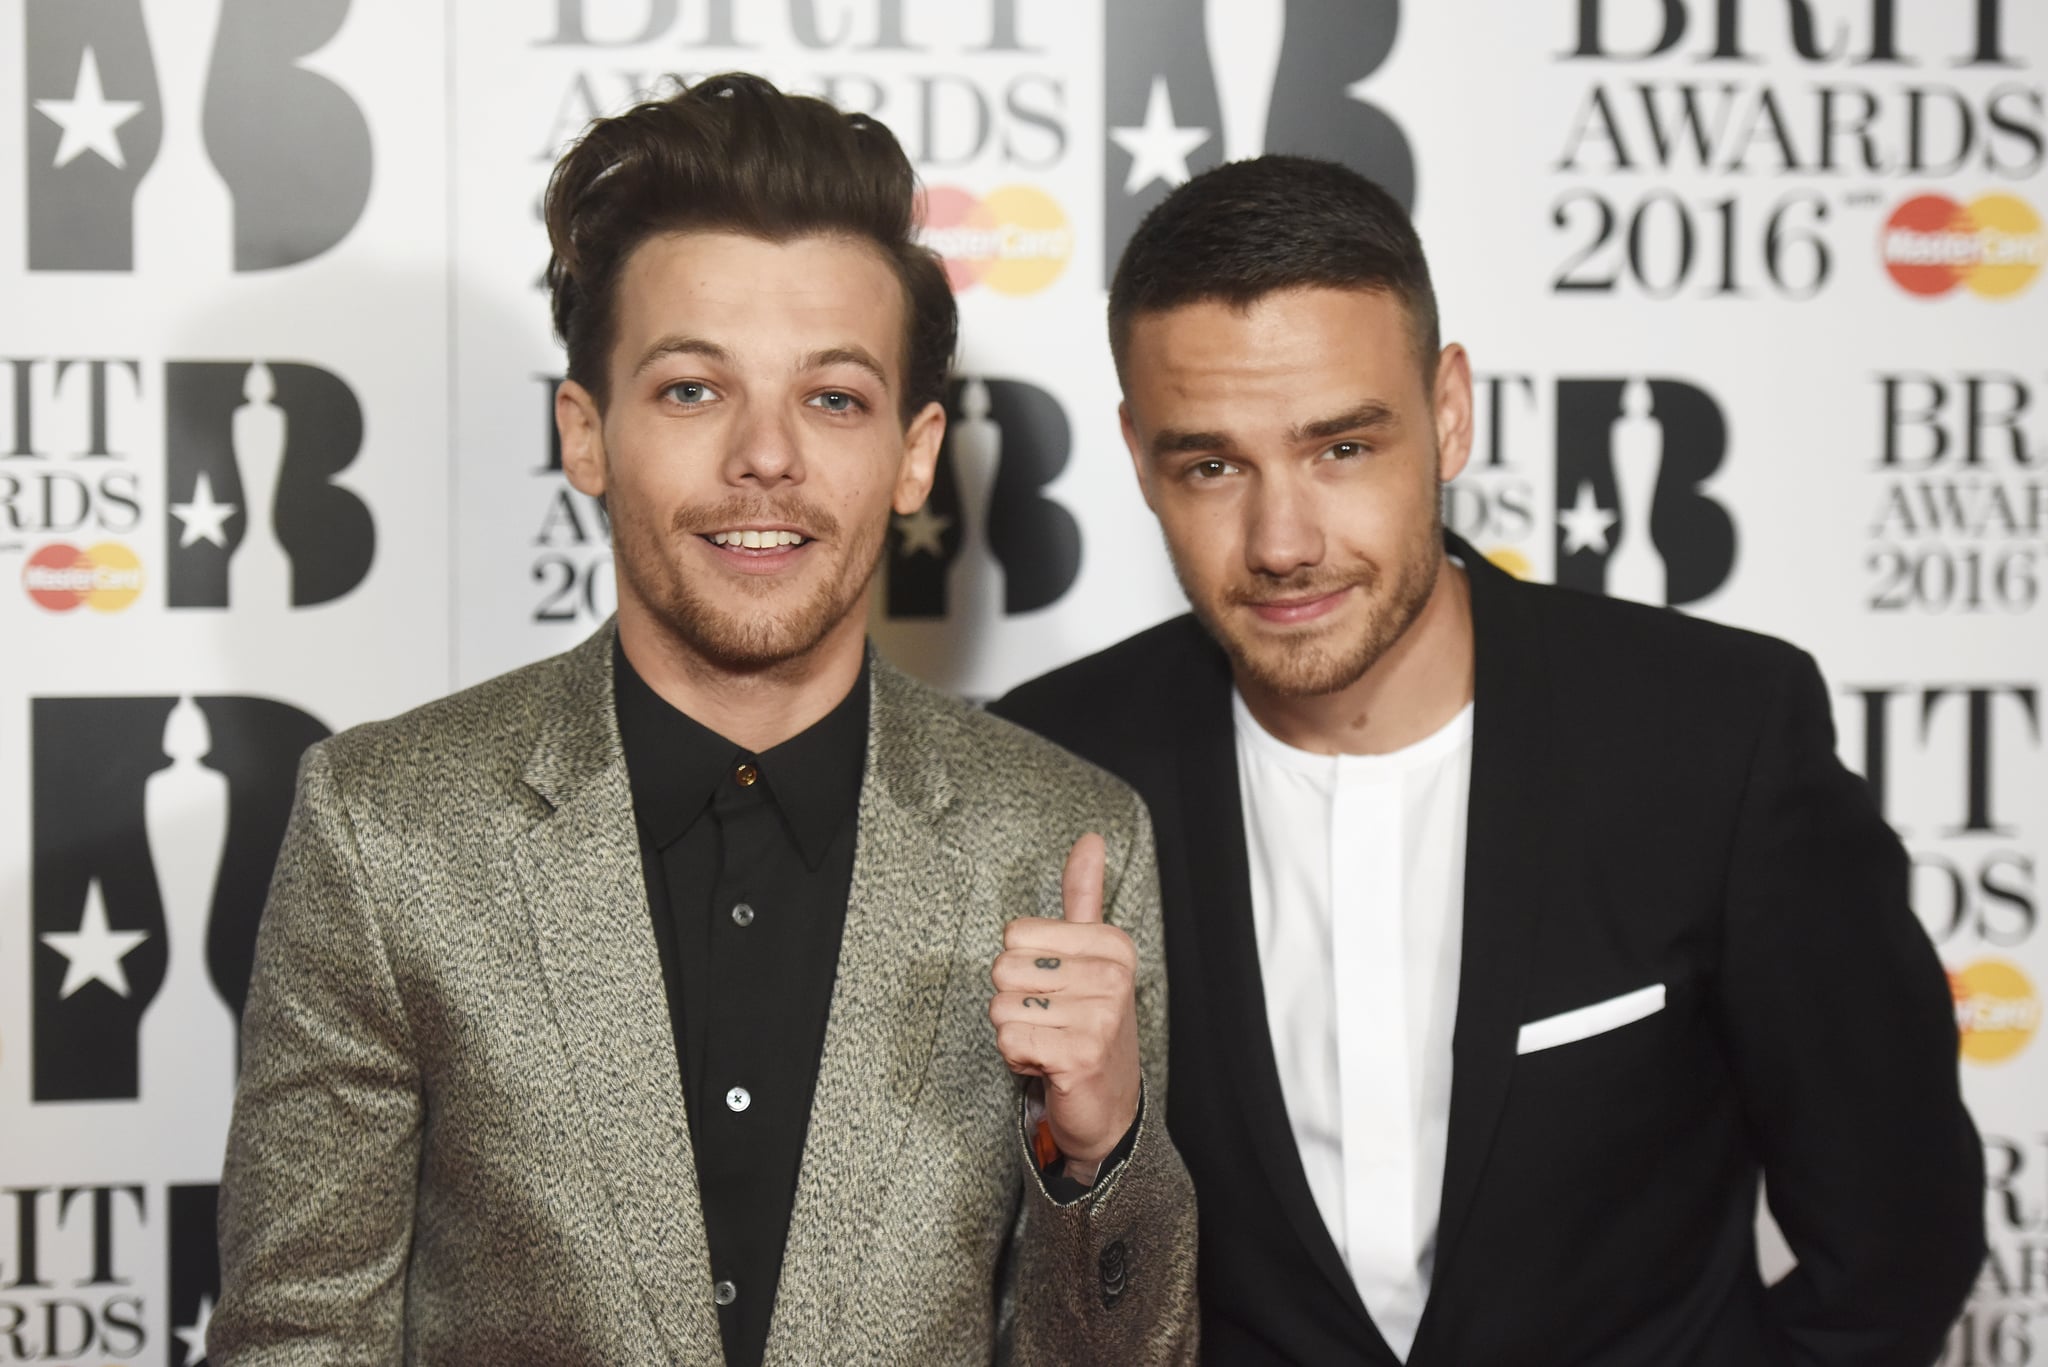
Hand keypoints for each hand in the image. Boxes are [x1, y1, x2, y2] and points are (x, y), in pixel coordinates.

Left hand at [989, 833, 1141, 1166]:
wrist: (1109, 1106)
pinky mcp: (1080, 1056)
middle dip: (1014, 1002)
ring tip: (1050, 1043)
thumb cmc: (1089, 1024)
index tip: (1056, 992)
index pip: (1014, 934)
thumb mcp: (1089, 955)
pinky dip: (1017, 1059)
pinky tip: (1048, 1065)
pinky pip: (1008, 1041)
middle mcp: (1112, 976)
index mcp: (1112, 944)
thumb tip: (1091, 839)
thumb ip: (1084, 896)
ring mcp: (1100, 1017)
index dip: (1021, 968)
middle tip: (1051, 1022)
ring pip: (1000, 1008)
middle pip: (1002, 969)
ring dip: (1015, 1034)